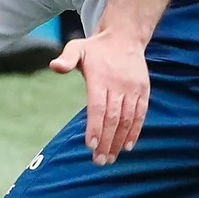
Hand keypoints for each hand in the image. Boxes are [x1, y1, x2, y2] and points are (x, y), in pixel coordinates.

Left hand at [49, 29, 149, 165]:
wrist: (125, 36)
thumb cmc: (96, 48)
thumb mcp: (77, 47)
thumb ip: (66, 58)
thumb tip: (54, 66)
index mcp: (100, 77)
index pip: (98, 107)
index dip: (95, 127)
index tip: (90, 145)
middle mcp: (118, 84)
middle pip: (112, 118)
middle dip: (106, 141)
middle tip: (99, 161)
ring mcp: (133, 88)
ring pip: (127, 119)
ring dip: (119, 141)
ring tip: (111, 158)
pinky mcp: (143, 90)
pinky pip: (140, 114)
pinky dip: (135, 131)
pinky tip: (127, 146)